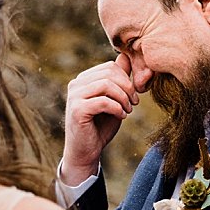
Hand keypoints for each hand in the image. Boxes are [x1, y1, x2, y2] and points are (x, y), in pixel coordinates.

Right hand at [62, 53, 138, 185]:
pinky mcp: (76, 110)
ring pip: (106, 85)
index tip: (135, 96)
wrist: (86, 152)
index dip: (127, 79)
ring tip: (128, 110)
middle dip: (127, 87)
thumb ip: (119, 81)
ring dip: (123, 98)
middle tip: (134, 103)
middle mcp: (76, 84)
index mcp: (84, 80)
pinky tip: (122, 116)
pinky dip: (117, 108)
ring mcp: (74, 96)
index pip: (110, 67)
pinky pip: (103, 101)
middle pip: (109, 73)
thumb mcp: (114, 101)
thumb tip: (126, 57)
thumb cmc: (100, 127)